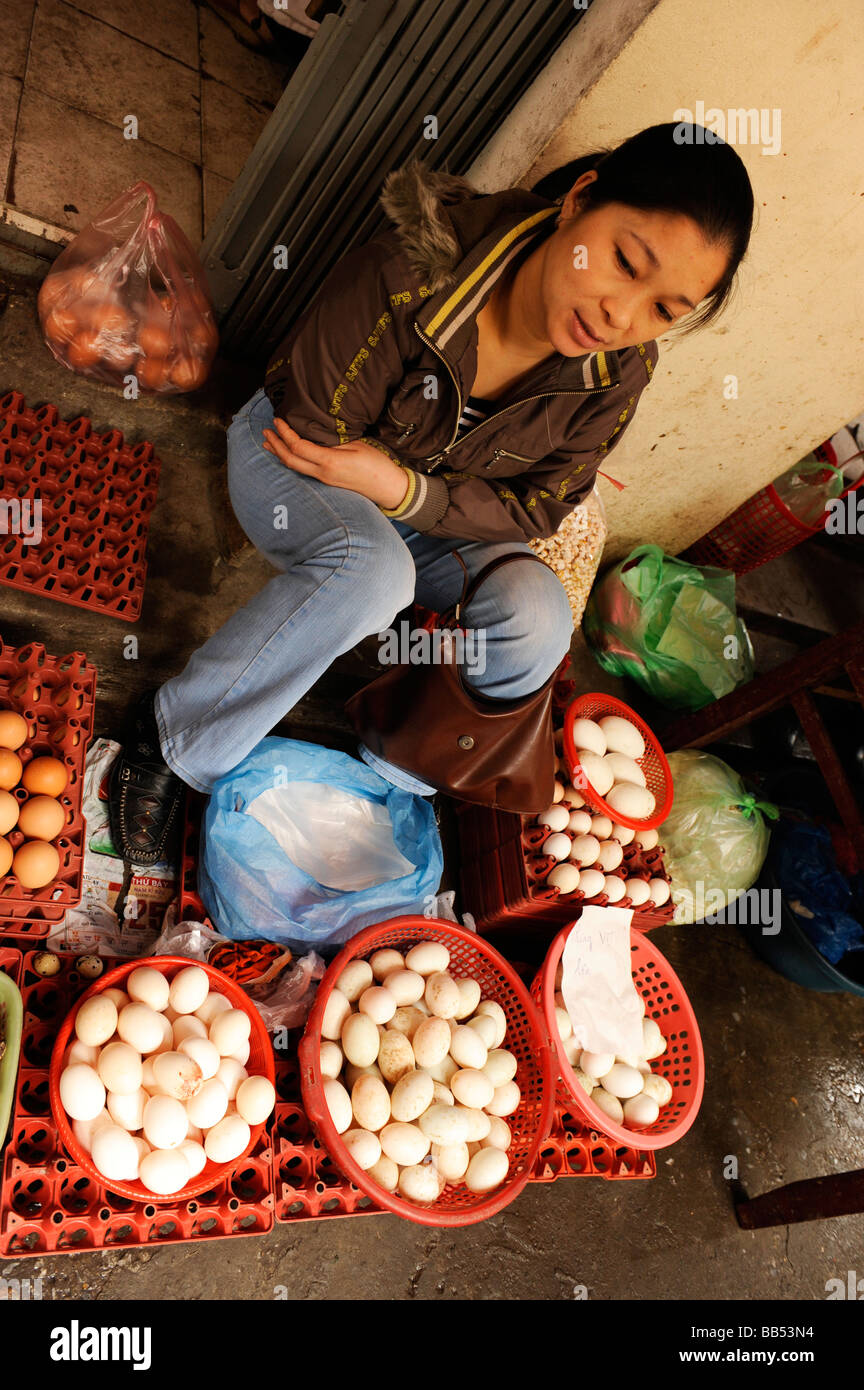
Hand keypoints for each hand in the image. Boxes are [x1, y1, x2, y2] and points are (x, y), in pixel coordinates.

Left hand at [262, 418, 409, 509]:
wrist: (388, 488)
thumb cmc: (377, 465)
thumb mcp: (357, 445)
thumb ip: (334, 440)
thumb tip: (315, 431)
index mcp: (329, 462)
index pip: (298, 447)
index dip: (285, 434)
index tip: (278, 420)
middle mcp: (322, 474)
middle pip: (290, 460)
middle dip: (275, 444)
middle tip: (266, 430)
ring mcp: (324, 480)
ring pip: (294, 467)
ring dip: (279, 453)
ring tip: (268, 443)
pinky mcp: (327, 481)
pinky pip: (303, 469)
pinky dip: (291, 459)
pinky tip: (288, 454)